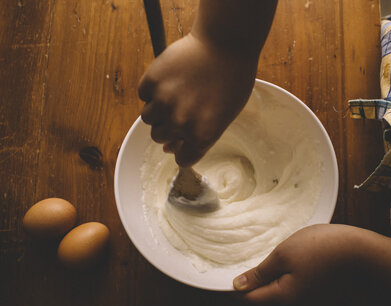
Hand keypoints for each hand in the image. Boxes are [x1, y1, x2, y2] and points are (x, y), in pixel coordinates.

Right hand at [138, 33, 257, 166]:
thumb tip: (168, 148)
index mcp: (202, 136)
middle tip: (184, 106)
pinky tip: (172, 78)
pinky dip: (153, 89)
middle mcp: (180, 123)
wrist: (225, 44)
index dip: (184, 148)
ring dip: (158, 109)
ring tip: (176, 91)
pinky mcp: (152, 81)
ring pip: (148, 118)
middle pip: (160, 138)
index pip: (182, 160)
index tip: (185, 139)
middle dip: (170, 126)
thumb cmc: (232, 80)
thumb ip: (199, 137)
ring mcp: (164, 101)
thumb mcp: (224, 116)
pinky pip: (143, 94)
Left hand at [233, 224, 361, 304]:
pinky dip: (282, 275)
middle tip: (246, 259)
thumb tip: (237, 286)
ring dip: (268, 277)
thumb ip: (259, 273)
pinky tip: (284, 259)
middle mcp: (293, 305)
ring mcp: (305, 299)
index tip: (228, 271)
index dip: (235, 286)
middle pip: (262, 298)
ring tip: (267, 257)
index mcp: (283, 298)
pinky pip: (289, 286)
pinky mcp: (312, 291)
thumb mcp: (283, 255)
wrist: (358, 250)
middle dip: (252, 281)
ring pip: (276, 291)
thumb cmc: (319, 248)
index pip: (249, 299)